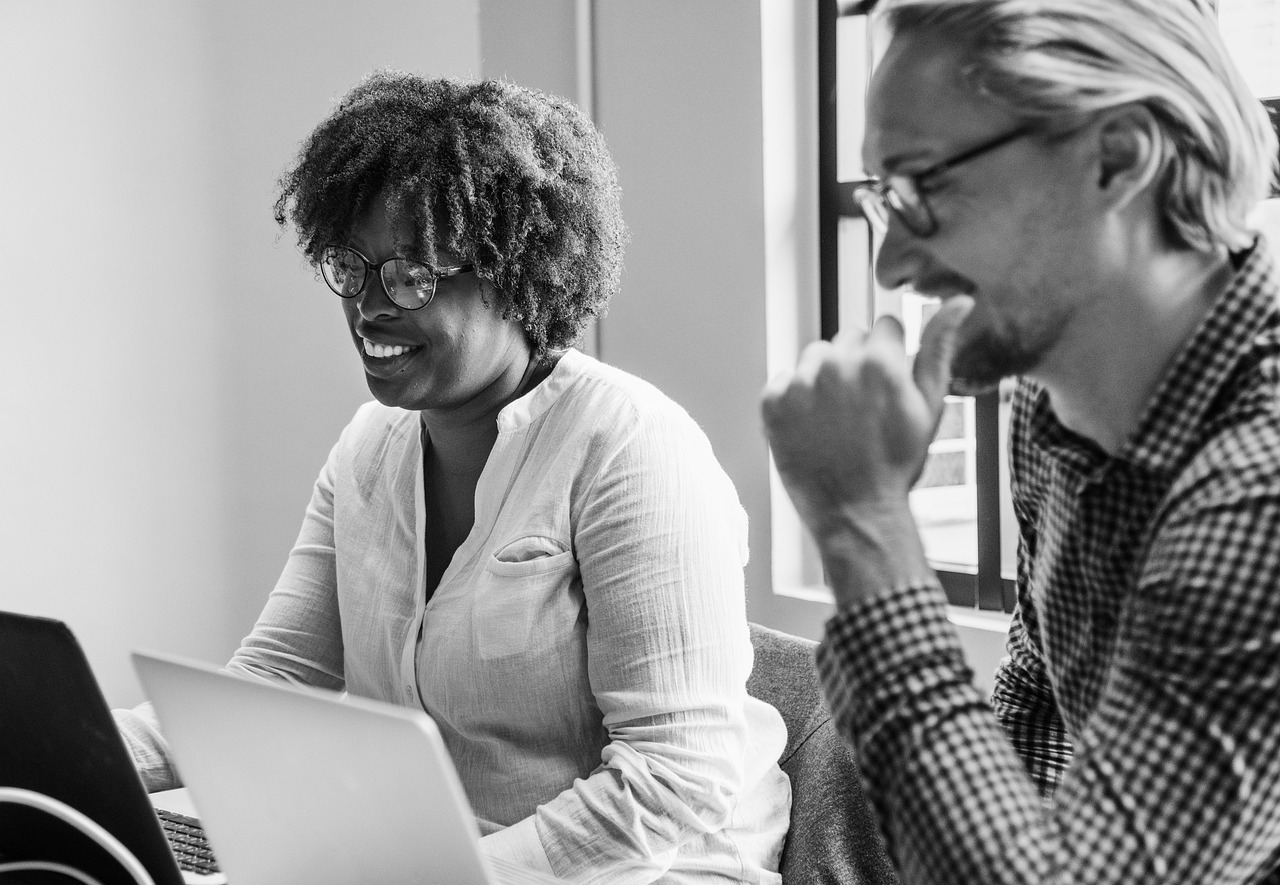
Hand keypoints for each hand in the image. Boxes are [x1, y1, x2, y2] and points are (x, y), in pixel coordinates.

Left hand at [761, 296, 973, 544]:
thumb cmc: (897, 463)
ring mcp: (801, 383)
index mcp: (879, 360)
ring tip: (837, 419)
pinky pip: (785, 380)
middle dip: (856, 364)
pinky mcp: (772, 402)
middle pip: (847, 339)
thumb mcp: (930, 406)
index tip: (887, 388)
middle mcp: (837, 364)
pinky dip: (795, 399)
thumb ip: (938, 347)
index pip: (882, 327)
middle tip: (863, 409)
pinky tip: (813, 426)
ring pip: (814, 357)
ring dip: (824, 377)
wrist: (856, 512)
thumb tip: (959, 300)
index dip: (888, 357)